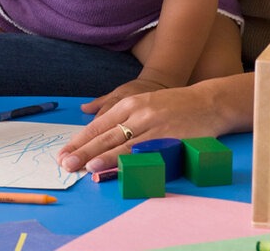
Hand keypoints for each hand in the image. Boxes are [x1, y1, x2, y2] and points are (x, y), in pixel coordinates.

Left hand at [57, 81, 241, 173]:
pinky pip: (144, 154)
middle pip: (105, 135)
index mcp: (129, 104)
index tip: (63, 153)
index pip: (98, 125)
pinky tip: (118, 168)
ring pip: (122, 145)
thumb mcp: (143, 101)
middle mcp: (138, 114)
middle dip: (83, 151)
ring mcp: (153, 127)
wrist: (207, 103)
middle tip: (65, 164)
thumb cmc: (172, 105)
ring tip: (84, 167)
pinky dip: (129, 162)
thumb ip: (117, 110)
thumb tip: (88, 111)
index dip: (79, 140)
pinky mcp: (167, 140)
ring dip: (102, 157)